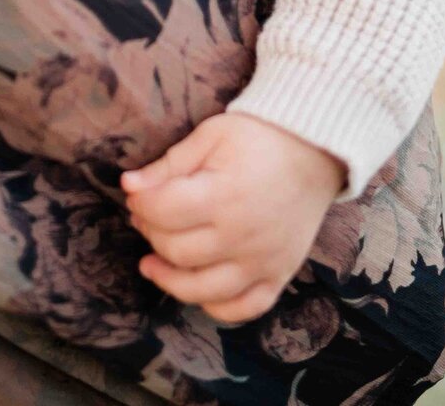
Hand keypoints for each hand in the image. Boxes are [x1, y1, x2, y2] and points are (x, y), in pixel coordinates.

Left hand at [121, 112, 345, 323]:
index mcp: (224, 195)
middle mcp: (243, 236)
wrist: (315, 150)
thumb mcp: (211, 136)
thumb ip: (169, 164)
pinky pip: (243, 309)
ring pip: (202, 290)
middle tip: (145, 216)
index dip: (140, 202)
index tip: (134, 192)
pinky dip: (215, 306)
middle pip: (176, 251)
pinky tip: (196, 287)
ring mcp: (263, 262)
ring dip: (168, 279)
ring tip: (151, 263)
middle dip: (150, 232)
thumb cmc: (259, 136)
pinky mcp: (279, 276)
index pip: (163, 211)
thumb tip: (129, 186)